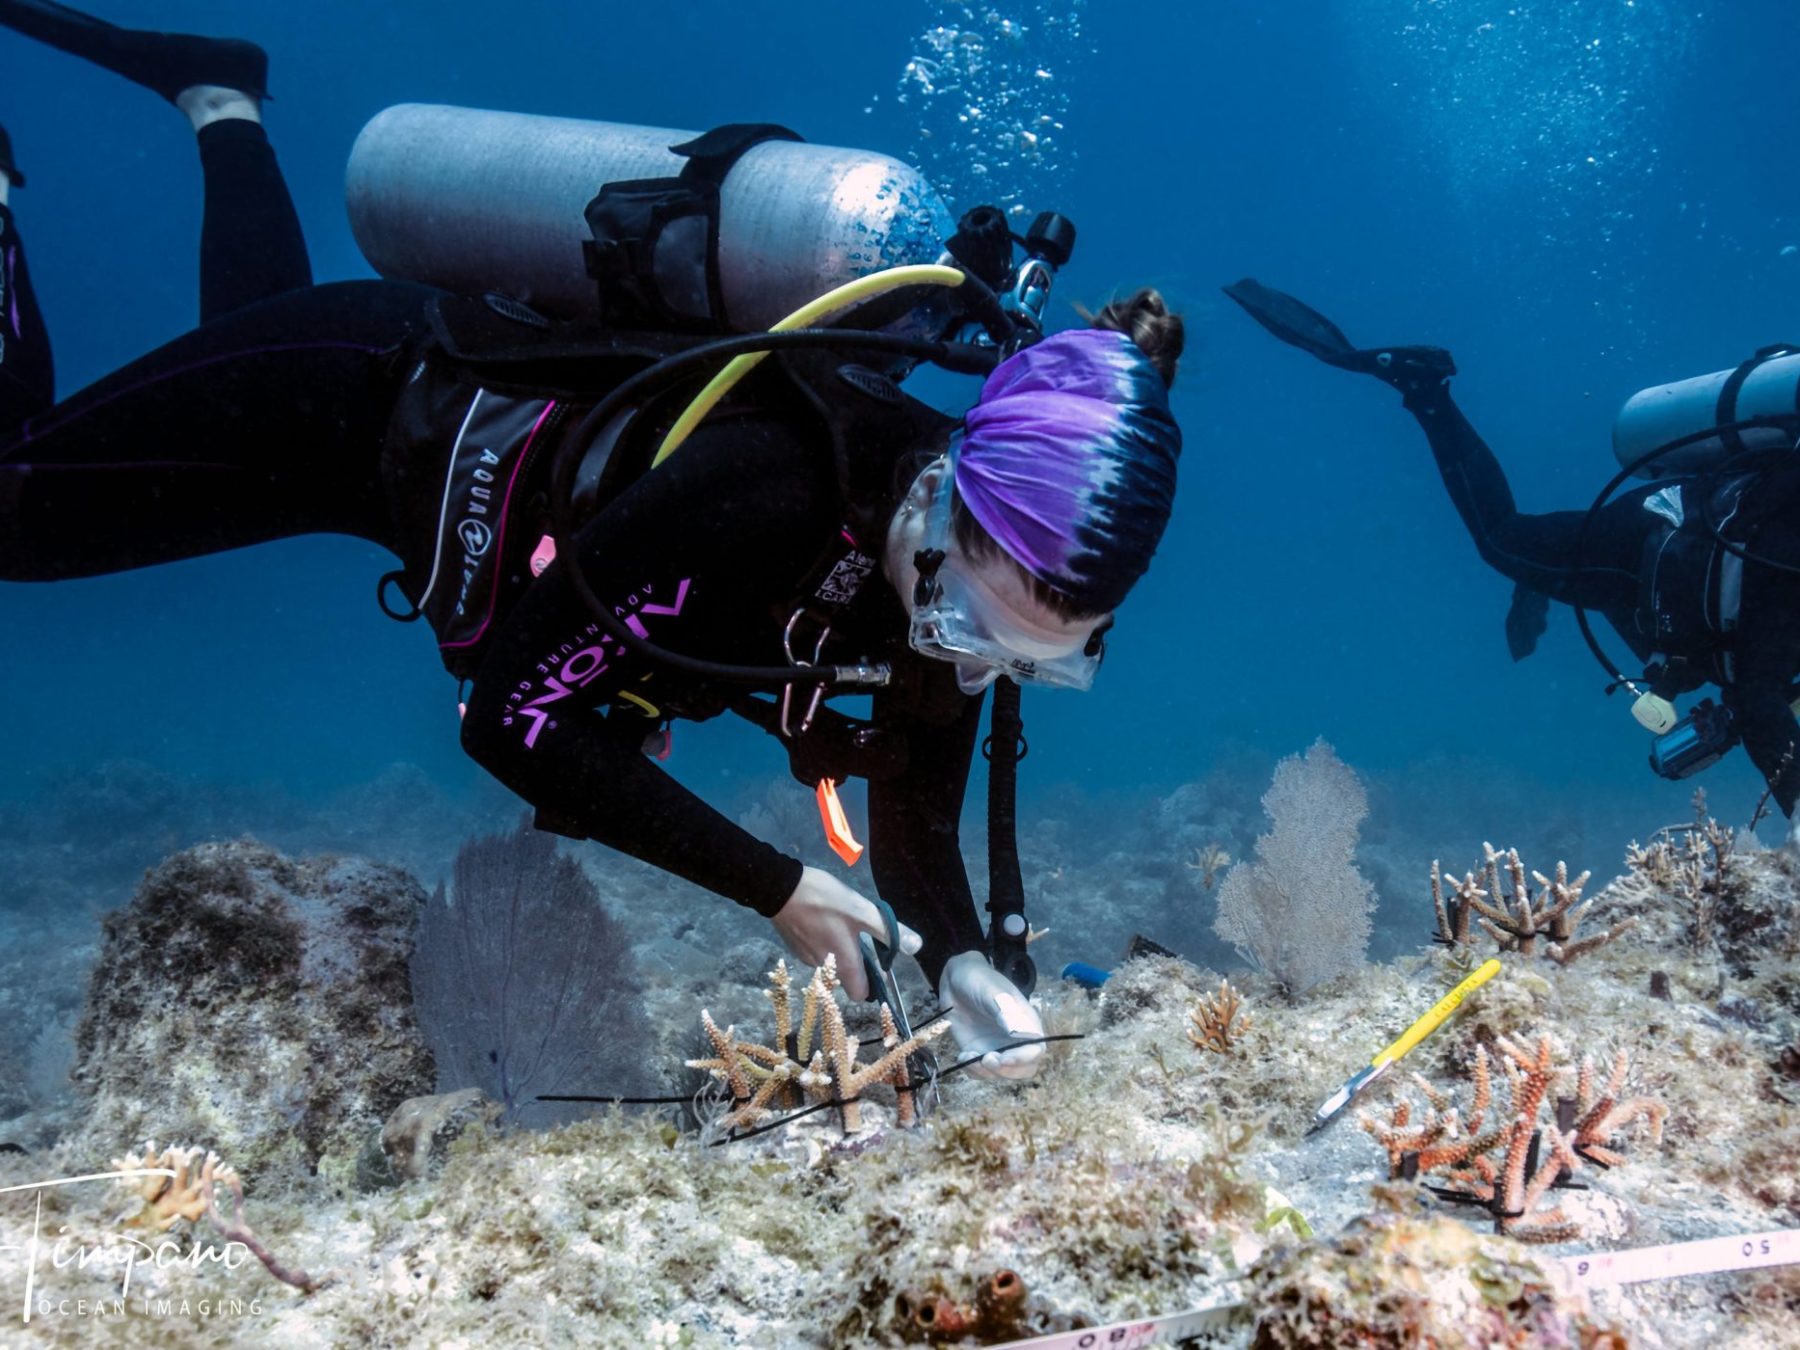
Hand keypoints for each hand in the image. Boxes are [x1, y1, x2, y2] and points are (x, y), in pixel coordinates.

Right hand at [769, 866, 920, 1001]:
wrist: (779, 888)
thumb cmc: (824, 901)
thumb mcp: (861, 911)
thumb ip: (888, 931)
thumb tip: (916, 947)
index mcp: (844, 963)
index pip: (860, 994)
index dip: (871, 985)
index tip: (876, 965)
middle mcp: (825, 968)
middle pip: (846, 977)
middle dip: (856, 962)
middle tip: (859, 935)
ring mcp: (807, 959)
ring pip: (830, 964)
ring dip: (837, 951)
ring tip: (838, 923)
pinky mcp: (795, 947)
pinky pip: (816, 953)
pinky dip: (821, 943)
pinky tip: (820, 921)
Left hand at [939, 950, 1044, 1080]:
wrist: (955, 980)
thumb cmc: (979, 980)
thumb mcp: (991, 990)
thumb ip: (1005, 1010)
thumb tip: (1019, 1032)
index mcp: (1026, 1023)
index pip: (1036, 1050)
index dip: (1023, 1059)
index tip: (1003, 1058)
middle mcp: (1015, 1040)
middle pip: (1024, 1069)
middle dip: (1006, 1071)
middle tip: (986, 1060)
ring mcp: (997, 1048)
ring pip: (1001, 1074)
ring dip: (985, 1073)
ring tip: (968, 1055)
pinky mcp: (980, 1052)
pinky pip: (981, 1072)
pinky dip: (972, 1071)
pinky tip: (962, 1055)